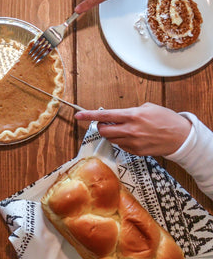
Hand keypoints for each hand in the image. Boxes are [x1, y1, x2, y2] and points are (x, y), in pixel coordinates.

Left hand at [74, 103, 190, 155]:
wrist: (180, 137)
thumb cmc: (166, 119)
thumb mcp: (148, 107)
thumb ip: (130, 111)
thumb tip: (117, 116)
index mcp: (132, 115)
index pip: (105, 115)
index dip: (89, 115)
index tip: (78, 115)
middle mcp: (130, 130)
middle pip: (103, 131)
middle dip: (102, 127)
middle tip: (106, 124)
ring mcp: (132, 142)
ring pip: (111, 139)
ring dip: (112, 134)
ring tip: (124, 129)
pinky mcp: (135, 151)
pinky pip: (121, 146)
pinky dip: (122, 141)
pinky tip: (132, 137)